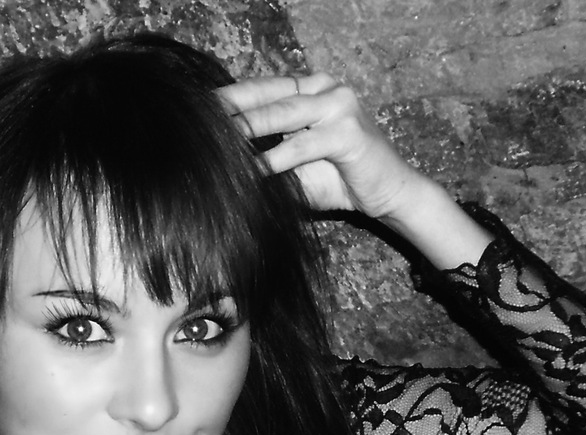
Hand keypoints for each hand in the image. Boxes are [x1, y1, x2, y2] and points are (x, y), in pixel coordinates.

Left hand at [216, 73, 425, 221]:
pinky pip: (303, 144)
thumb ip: (268, 158)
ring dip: (247, 129)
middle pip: (266, 96)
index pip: (261, 88)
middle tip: (198, 121)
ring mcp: (339, 105)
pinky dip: (276, 159)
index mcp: (311, 88)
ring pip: (282, 114)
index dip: (229, 99)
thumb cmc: (341, 182)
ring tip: (218, 142)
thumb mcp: (297, 167)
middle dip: (231, 110)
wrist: (389, 195)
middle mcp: (325, 87)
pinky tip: (253, 171)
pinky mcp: (348, 132)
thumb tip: (225, 163)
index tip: (197, 111)